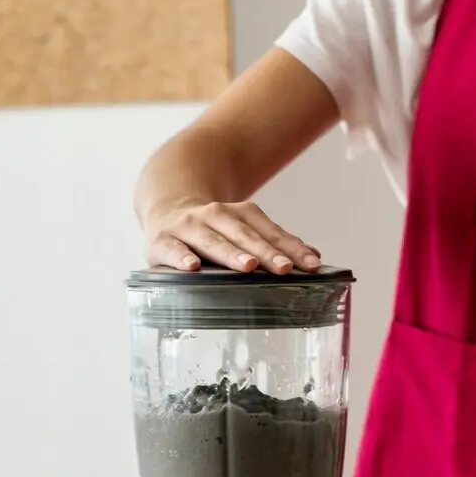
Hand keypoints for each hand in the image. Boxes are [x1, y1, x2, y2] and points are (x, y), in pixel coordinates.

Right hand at [145, 199, 321, 275]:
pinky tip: (192, 268)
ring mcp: (188, 227)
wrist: (166, 208)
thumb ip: (274, 243)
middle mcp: (215, 216)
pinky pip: (172, 250)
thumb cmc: (213, 229)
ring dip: (230, 254)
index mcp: (240, 214)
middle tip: (285, 268)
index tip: (312, 264)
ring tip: (248, 266)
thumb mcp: (243, 229)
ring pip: (212, 241)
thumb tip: (314, 257)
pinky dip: (181, 257)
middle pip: (244, 236)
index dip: (292, 248)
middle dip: (265, 252)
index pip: (270, 232)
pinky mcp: (161, 241)